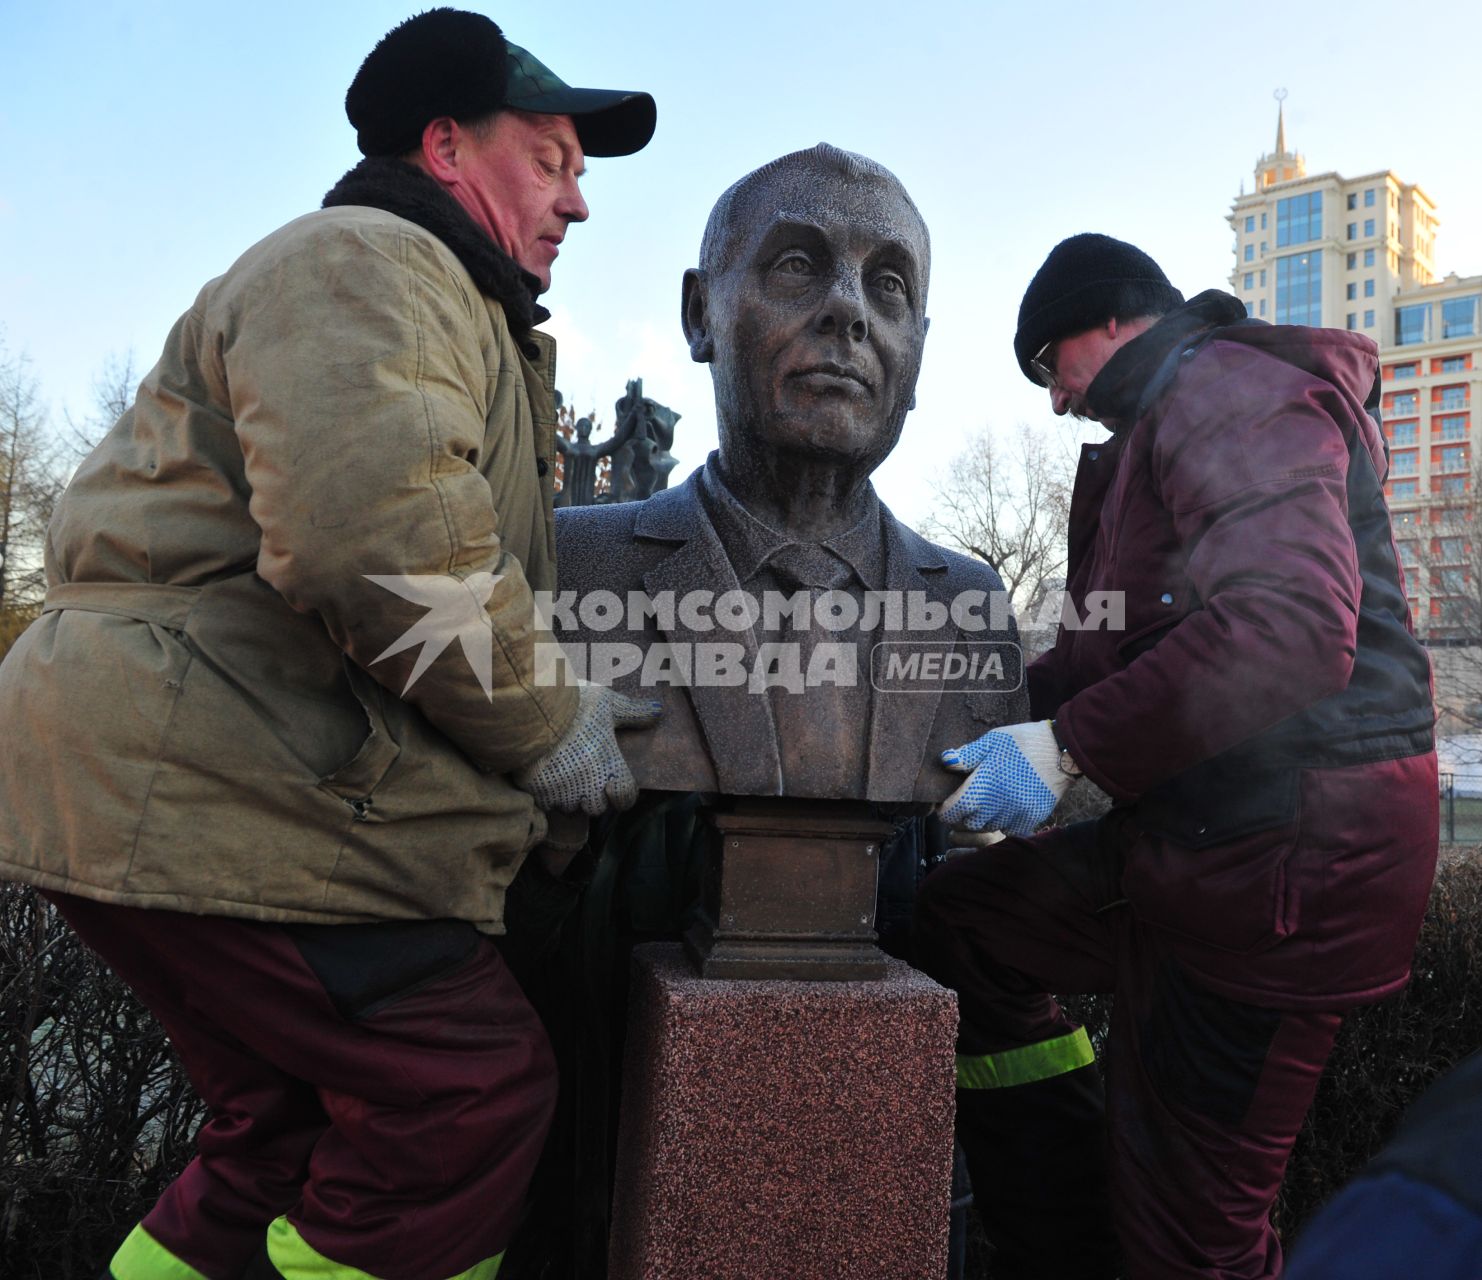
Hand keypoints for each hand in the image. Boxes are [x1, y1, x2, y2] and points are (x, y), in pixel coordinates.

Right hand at [515, 683, 661, 815]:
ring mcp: (561, 793)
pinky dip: (545, 794)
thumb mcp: (608, 704)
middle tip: (585, 775)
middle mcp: (588, 787)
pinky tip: (542, 775)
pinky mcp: (537, 793)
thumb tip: (659, 711)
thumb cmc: (574, 706)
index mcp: (610, 768)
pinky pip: (545, 804)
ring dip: (568, 796)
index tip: (615, 785)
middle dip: (593, 795)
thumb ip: (633, 712)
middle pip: (596, 807)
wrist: (530, 711)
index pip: (625, 799)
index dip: (622, 795)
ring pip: (569, 807)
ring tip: (562, 773)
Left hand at [938, 720, 1076, 837]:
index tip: (946, 805)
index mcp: (983, 784)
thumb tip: (945, 761)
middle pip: (970, 823)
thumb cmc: (1023, 742)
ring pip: (989, 828)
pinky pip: (1010, 829)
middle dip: (964, 815)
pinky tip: (1006, 808)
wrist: (1061, 750)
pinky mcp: (1032, 818)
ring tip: (987, 804)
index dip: (946, 811)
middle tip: (968, 802)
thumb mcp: (992, 741)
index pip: (954, 811)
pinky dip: (1004, 822)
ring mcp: (1016, 813)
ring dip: (984, 819)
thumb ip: (968, 754)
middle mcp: (998, 803)